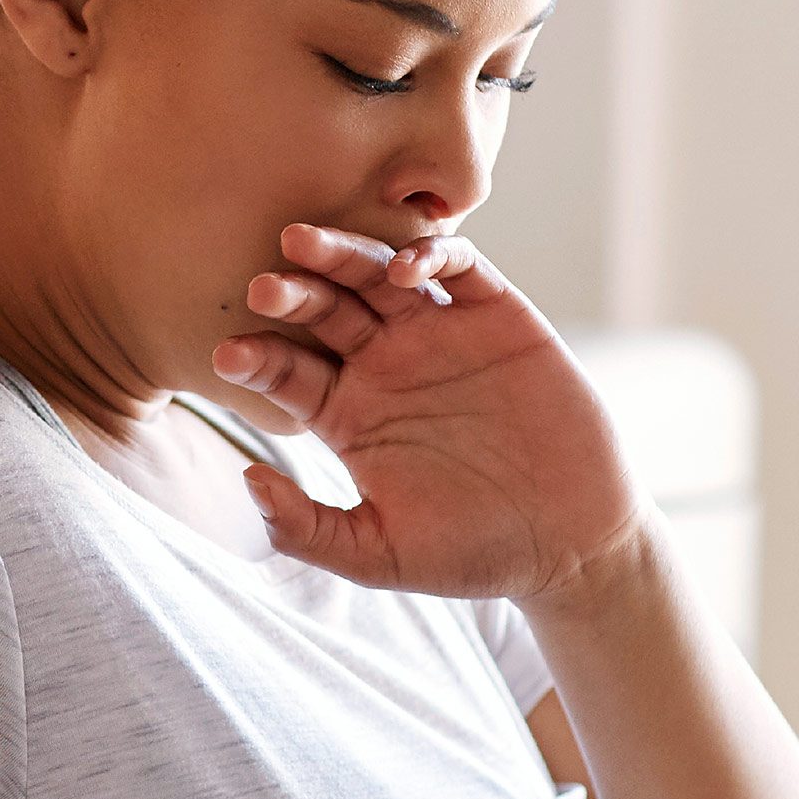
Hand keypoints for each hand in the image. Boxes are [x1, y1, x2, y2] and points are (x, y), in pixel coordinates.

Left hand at [212, 221, 657, 604]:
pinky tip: (406, 269)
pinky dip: (432, 255)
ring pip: (379, 275)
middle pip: (324, 310)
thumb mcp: (379, 554)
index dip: (258, 359)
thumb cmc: (472, 551)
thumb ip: (308, 528)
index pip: (289, 371)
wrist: (569, 542)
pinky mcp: (498, 317)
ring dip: (341, 254)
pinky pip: (460, 268)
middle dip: (291, 294)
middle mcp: (387, 364)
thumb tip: (246, 479)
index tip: (229, 358)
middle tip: (261, 286)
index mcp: (349, 413)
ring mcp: (440, 335)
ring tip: (302, 244)